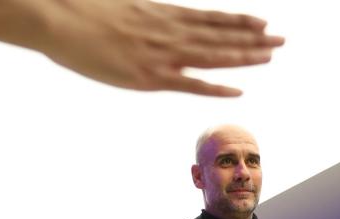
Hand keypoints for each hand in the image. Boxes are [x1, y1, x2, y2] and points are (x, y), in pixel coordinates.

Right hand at [29, 0, 284, 96]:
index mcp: (161, 14)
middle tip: (281, 40)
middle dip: (252, 38)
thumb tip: (152, 20)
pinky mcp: (148, 76)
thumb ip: (144, 16)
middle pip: (219, 35)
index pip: (210, 17)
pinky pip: (190, 83)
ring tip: (269, 55)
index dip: (238, 21)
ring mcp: (160, 54)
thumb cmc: (81, 11)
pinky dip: (215, 86)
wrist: (57, 17)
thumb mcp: (122, 6)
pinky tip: (238, 89)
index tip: (262, 22)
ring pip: (212, 55)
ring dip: (243, 56)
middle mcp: (168, 31)